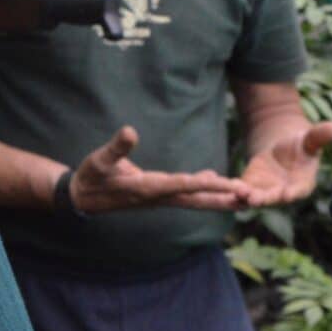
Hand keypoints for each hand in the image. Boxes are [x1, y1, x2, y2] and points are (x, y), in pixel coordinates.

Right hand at [68, 127, 250, 214]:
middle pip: (196, 199)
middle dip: (222, 197)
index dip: (205, 184)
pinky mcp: (157, 195)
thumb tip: (130, 130)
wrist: (82, 199)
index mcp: (146, 189)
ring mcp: (158, 198)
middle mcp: (157, 197)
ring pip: (194, 199)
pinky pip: (186, 194)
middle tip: (249, 196)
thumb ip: (116, 148)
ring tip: (242, 193)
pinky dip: (203, 188)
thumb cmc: (90, 178)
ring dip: (218, 196)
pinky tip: (215, 180)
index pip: (181, 186)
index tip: (227, 184)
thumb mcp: (98, 161)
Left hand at [235, 121, 331, 207]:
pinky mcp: (249, 188)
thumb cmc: (302, 145)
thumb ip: (319, 136)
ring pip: (253, 197)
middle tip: (253, 198)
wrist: (283, 148)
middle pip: (273, 198)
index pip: (299, 190)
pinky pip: (239, 192)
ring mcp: (265, 193)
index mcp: (303, 184)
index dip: (293, 193)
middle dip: (263, 198)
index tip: (286, 195)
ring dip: (243, 197)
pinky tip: (219, 183)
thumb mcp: (310, 138)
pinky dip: (230, 190)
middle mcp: (284, 193)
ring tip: (236, 191)